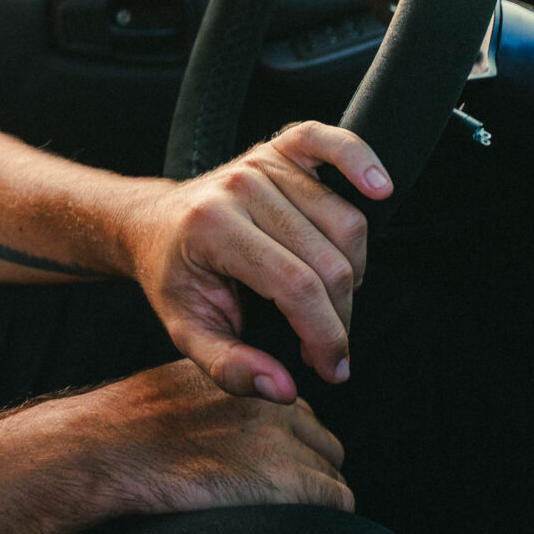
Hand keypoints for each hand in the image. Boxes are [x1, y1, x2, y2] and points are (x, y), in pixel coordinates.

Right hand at [40, 360, 353, 515]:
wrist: (110, 447)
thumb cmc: (129, 427)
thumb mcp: (181, 391)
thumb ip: (221, 401)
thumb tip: (235, 429)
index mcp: (248, 380)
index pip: (300, 417)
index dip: (290, 448)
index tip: (267, 469)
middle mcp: (272, 404)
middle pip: (325, 444)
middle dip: (309, 470)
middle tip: (275, 494)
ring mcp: (281, 441)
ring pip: (332, 474)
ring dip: (314, 495)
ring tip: (278, 509)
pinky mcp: (285, 478)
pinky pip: (337, 500)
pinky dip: (322, 515)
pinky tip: (291, 518)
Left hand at [125, 122, 392, 400]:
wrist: (153, 227)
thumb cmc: (174, 278)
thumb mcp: (187, 331)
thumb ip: (229, 367)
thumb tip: (281, 389)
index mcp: (213, 228)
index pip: (295, 286)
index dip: (325, 335)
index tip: (330, 367)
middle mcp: (240, 187)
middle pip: (328, 261)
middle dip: (339, 317)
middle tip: (325, 345)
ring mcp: (261, 163)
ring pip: (347, 223)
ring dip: (354, 272)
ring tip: (327, 299)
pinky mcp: (280, 147)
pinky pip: (331, 144)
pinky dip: (360, 160)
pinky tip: (379, 188)